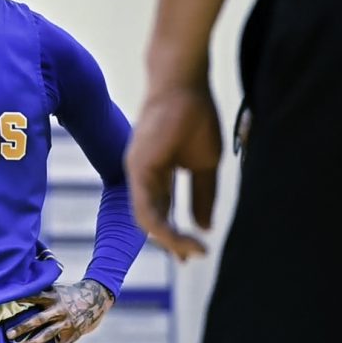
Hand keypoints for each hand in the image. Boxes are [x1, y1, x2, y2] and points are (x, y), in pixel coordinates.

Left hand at [9, 279, 113, 342]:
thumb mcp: (57, 288)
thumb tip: (22, 289)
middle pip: (38, 319)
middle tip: (9, 335)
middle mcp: (58, 310)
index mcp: (53, 296)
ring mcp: (66, 323)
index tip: (7, 303)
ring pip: (48, 334)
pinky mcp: (74, 333)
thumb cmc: (71, 292)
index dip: (22, 299)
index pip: (34, 297)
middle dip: (23, 327)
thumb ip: (42, 291)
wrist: (96, 297)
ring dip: (34, 342)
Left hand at [125, 77, 221, 259]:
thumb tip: (204, 226)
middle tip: (191, 256)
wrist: (185, 86)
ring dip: (169, 239)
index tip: (195, 251)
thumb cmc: (195, 117)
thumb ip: (202, 195)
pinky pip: (145, 206)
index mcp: (157, 174)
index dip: (177, 233)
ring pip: (147, 219)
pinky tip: (179, 237)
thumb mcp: (204, 164)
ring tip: (191, 251)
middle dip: (171, 242)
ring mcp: (137, 172)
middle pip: (153, 218)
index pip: (163, 211)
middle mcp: (143, 176)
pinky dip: (161, 227)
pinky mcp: (137, 168)